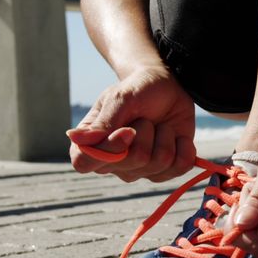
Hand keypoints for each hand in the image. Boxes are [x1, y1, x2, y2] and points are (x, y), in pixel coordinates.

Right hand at [67, 66, 196, 181]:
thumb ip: (103, 123)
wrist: (166, 87)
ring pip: (158, 165)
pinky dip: (184, 146)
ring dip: (164, 136)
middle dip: (145, 133)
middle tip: (144, 117)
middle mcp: (112, 163)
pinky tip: (176, 136)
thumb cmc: (137, 89)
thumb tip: (73, 137)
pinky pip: (179, 168)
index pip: (84, 163)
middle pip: (131, 163)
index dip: (109, 150)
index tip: (127, 130)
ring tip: (158, 124)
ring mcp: (139, 170)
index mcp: (91, 144)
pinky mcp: (164, 171)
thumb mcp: (120, 99)